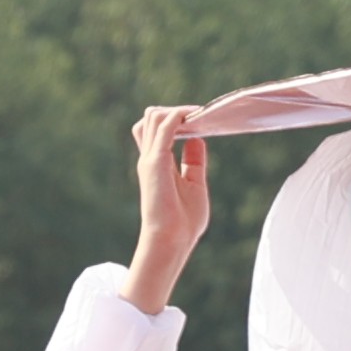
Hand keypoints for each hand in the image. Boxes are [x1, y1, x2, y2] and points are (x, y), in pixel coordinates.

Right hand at [124, 106, 212, 309]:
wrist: (171, 240)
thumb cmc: (183, 221)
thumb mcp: (194, 183)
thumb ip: (194, 160)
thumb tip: (198, 138)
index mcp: (157, 164)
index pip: (157, 131)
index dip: (176, 121)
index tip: (200, 120)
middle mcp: (150, 158)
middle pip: (151, 119)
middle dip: (174, 111)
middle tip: (199, 117)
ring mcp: (151, 158)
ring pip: (154, 117)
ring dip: (177, 111)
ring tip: (198, 115)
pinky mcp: (155, 161)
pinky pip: (165, 127)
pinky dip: (178, 116)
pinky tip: (194, 116)